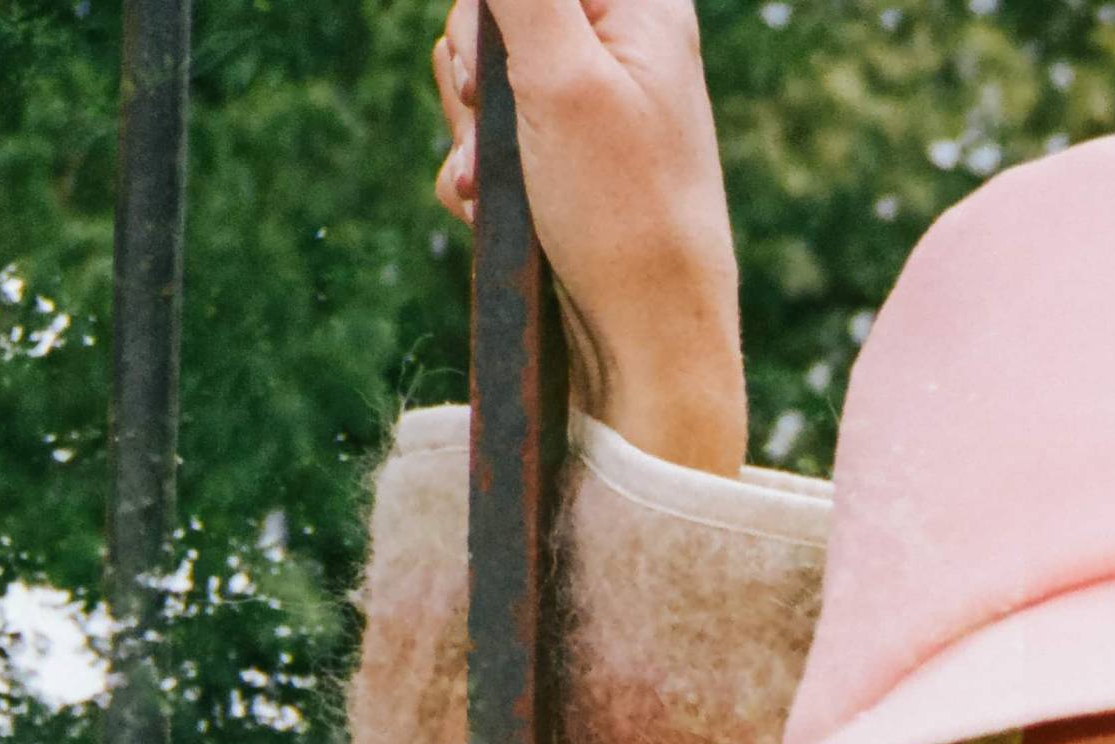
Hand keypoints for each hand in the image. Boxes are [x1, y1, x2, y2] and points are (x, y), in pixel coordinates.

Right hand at [428, 0, 748, 472]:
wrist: (645, 339)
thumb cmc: (623, 210)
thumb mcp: (563, 78)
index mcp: (637, 6)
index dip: (488, 13)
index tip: (487, 66)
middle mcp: (613, 48)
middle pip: (491, 18)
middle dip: (472, 80)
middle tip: (495, 128)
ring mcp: (581, 111)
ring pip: (478, 86)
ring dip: (468, 138)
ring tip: (495, 186)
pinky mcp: (554, 167)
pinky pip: (482, 146)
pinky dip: (475, 180)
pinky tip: (492, 215)